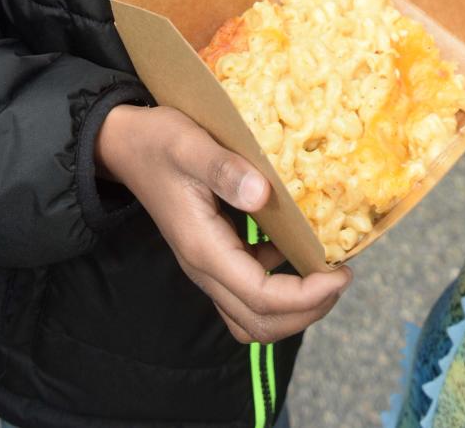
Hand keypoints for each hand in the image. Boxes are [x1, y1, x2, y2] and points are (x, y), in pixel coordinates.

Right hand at [96, 104, 351, 342]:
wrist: (123, 145)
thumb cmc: (157, 141)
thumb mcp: (189, 144)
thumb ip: (224, 169)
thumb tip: (264, 194)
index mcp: (203, 248)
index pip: (262, 297)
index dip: (307, 295)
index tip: (341, 272)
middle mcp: (204, 268)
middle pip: (260, 322)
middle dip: (308, 310)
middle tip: (341, 277)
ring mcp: (206, 265)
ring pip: (252, 317)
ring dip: (293, 309)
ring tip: (324, 275)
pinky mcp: (211, 255)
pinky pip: (246, 293)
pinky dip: (278, 288)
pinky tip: (294, 251)